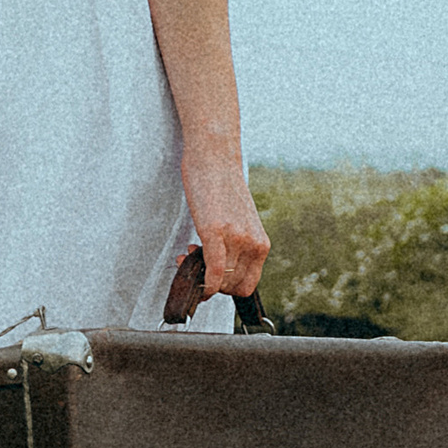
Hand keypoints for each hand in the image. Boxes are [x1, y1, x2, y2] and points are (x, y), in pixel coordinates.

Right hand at [182, 147, 270, 298]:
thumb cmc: (222, 188)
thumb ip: (236, 246)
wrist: (215, 159)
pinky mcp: (216, 231)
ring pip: (220, 281)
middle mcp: (253, 244)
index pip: (248, 285)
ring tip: (188, 252)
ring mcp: (236, 238)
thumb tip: (219, 269)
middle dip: (211, 283)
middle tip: (194, 263)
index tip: (211, 277)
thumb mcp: (239, 223)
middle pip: (232, 287)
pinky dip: (203, 282)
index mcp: (261, 244)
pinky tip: (186, 265)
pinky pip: (213, 271)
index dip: (226, 288)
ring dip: (200, 276)